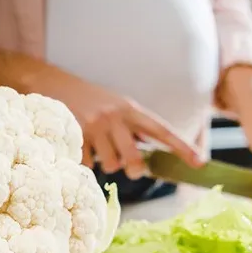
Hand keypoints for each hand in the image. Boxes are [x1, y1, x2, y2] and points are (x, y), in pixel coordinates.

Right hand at [33, 70, 203, 177]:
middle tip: (132, 170)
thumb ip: (132, 128)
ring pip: (111, 164)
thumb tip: (144, 159)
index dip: (182, 148)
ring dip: (107, 163)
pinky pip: (89, 164)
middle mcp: (115, 117)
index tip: (199, 162)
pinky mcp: (75, 136)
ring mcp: (94, 127)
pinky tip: (81, 145)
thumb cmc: (89, 99)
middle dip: (134, 169)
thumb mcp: (116, 106)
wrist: (52, 83)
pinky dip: (87, 161)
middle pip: (134, 159)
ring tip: (98, 148)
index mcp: (131, 109)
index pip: (162, 131)